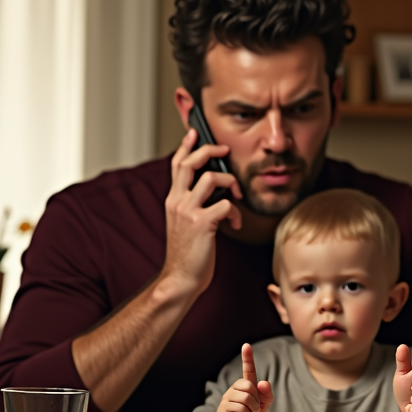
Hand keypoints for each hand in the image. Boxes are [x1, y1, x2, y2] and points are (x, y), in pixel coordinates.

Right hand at [159, 127, 242, 299]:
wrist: (181, 279)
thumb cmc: (189, 253)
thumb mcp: (187, 223)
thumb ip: (196, 205)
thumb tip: (218, 192)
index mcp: (173, 200)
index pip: (177, 165)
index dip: (186, 146)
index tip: (194, 133)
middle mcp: (177, 201)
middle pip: (190, 162)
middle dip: (209, 150)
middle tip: (225, 149)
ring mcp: (188, 211)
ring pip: (212, 178)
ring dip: (232, 184)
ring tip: (238, 197)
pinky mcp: (202, 223)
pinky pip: (227, 204)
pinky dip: (237, 212)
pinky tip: (236, 225)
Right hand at [215, 343, 272, 411]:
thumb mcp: (263, 406)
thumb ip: (267, 395)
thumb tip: (264, 382)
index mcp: (245, 386)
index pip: (248, 369)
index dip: (247, 357)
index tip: (246, 345)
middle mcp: (233, 390)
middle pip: (249, 390)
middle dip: (255, 403)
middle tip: (253, 410)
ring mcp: (226, 401)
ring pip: (244, 404)